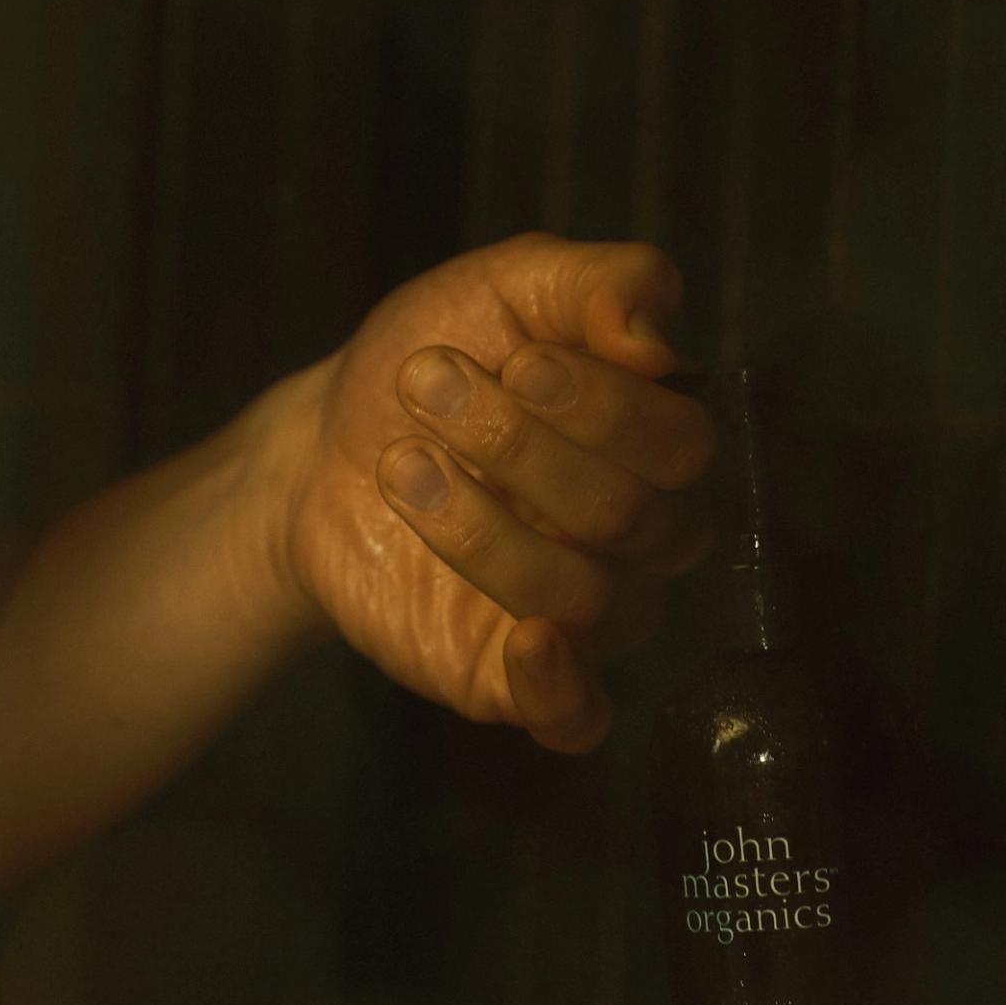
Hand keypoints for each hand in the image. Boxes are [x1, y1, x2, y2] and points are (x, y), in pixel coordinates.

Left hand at [281, 234, 715, 750]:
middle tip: (425, 388)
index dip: (603, 408)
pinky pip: (579, 719)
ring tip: (399, 466)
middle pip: (629, 521)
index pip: (681, 444)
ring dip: (483, 531)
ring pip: (584, 601)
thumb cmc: (432, 360)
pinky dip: (562, 692)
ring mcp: (586, 614)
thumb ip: (596, 285)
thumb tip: (656, 335)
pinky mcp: (518, 678)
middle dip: (519, 451)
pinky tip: (526, 643)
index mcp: (656, 443)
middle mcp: (641, 537)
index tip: (512, 358)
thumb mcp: (505, 287)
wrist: (324, 450)